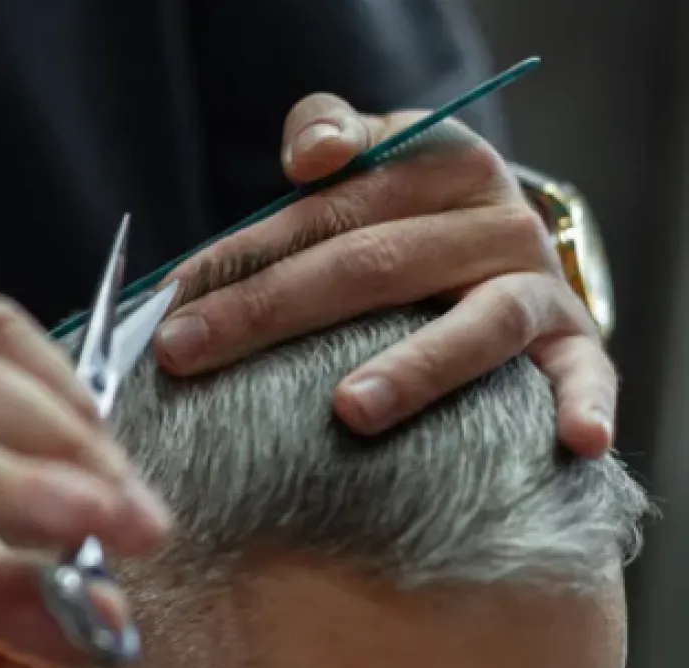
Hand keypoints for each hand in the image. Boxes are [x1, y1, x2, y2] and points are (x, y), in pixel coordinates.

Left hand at [153, 93, 613, 457]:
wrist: (503, 249)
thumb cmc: (407, 219)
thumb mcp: (371, 164)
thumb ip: (327, 138)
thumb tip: (307, 155)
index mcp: (435, 166)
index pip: (323, 212)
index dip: (240, 255)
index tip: (170, 295)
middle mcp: (491, 222)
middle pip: (372, 265)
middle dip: (269, 312)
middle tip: (189, 352)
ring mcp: (537, 289)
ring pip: (477, 324)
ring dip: (415, 367)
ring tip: (349, 408)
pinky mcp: (575, 348)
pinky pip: (585, 377)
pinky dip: (582, 405)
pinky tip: (573, 441)